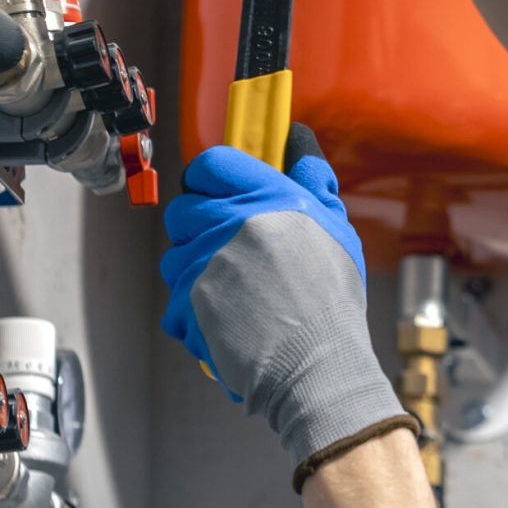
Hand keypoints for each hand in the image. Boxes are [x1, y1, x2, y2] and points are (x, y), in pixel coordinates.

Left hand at [160, 125, 413, 487]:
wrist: (318, 364)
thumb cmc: (332, 300)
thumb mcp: (334, 228)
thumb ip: (312, 181)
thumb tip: (299, 144)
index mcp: (266, 198)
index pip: (211, 163)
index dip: (209, 177)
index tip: (218, 191)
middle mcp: (229, 224)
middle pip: (182, 209)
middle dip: (198, 227)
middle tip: (228, 250)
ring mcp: (203, 264)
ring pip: (173, 257)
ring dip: (194, 272)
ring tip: (233, 293)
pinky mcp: (187, 304)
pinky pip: (173, 301)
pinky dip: (193, 314)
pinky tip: (226, 321)